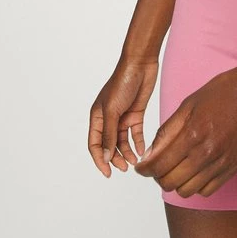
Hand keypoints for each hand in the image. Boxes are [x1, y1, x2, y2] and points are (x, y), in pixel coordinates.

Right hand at [88, 56, 158, 176]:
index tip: (107, 173)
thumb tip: (105, 157)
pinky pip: (135, 133)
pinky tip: (142, 151)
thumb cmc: (122, 82)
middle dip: (115, 158)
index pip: (94, 144)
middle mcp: (108, 118)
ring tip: (134, 161)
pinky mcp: (136, 113)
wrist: (141, 64)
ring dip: (127, 152)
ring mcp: (122, 116)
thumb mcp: (112, 110)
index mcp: (97, 116)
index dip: (99, 159)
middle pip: (109, 145)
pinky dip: (138, 142)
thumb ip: (109, 134)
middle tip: (124, 168)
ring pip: (122, 141)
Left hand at [134, 60, 236, 197]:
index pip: (158, 165)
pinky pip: (207, 190)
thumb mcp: (189, 103)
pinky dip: (196, 185)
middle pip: (169, 182)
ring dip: (176, 182)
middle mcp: (206, 153)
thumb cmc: (224, 90)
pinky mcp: (233, 168)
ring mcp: (221, 163)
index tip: (140, 167)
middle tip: (157, 165)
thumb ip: (168, 130)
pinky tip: (195, 169)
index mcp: (192, 134)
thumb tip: (150, 152)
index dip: (144, 169)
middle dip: (157, 176)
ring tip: (176, 167)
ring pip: (187, 191)